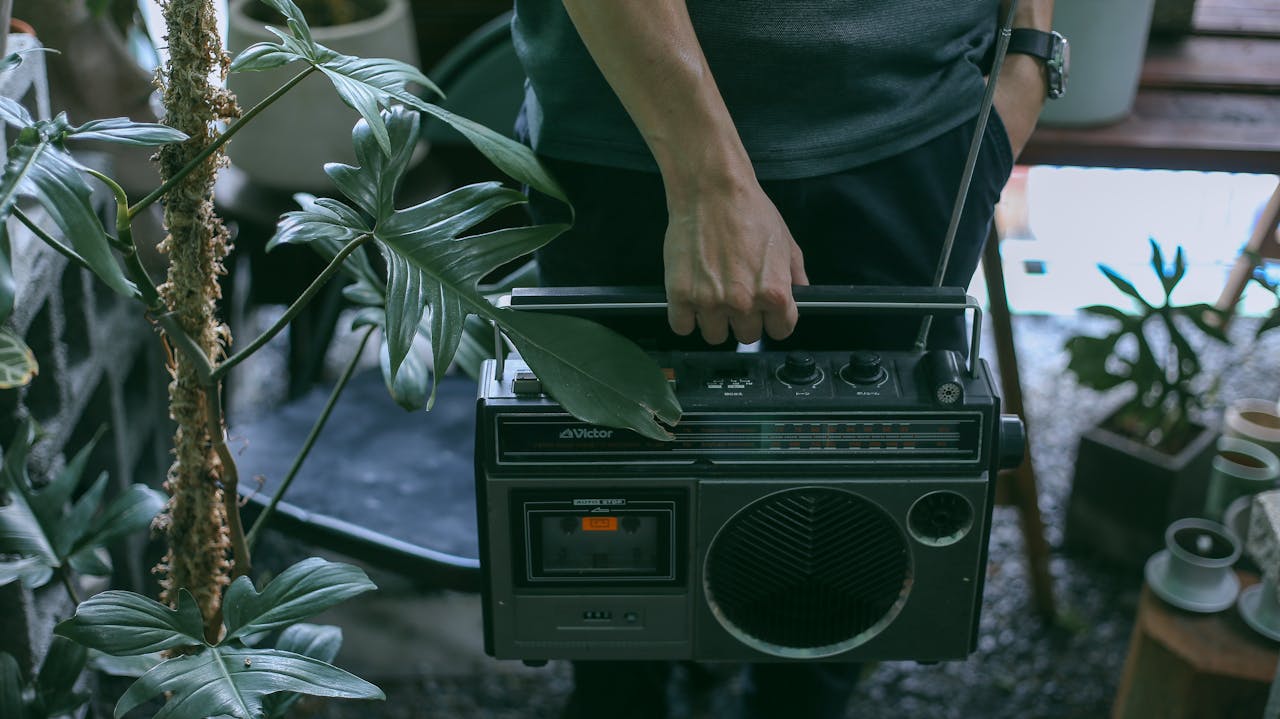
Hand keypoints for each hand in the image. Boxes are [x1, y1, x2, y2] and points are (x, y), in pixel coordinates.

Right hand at [663, 175, 808, 344]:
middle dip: (744, 320)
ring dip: (714, 321)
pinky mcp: (680, 295)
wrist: (711, 190)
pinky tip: (692, 299)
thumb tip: (800, 295)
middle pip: (747, 336)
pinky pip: (682, 327)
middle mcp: (743, 303)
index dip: (774, 320)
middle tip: (736, 296)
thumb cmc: (748, 210)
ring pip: (715, 336)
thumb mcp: (786, 242)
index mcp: (774, 293)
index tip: (766, 312)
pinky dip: (685, 316)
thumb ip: (796, 276)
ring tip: (712, 296)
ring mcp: (710, 302)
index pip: (780, 331)